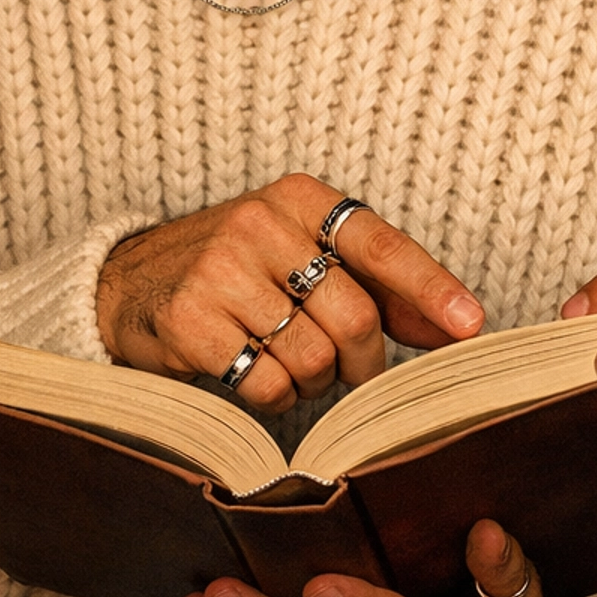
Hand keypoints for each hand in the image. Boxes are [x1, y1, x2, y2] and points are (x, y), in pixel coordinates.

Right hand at [97, 175, 482, 413]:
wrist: (126, 282)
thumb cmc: (239, 272)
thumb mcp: (304, 256)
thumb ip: (380, 286)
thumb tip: (457, 325)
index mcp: (300, 200)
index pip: (381, 245)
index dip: (430, 289)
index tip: (471, 326)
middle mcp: (261, 224)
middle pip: (353, 316)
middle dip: (364, 362)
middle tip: (351, 373)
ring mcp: (220, 271)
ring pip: (313, 357)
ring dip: (314, 381)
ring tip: (287, 364)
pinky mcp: (189, 321)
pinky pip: (266, 384)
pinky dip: (274, 397)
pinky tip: (251, 375)